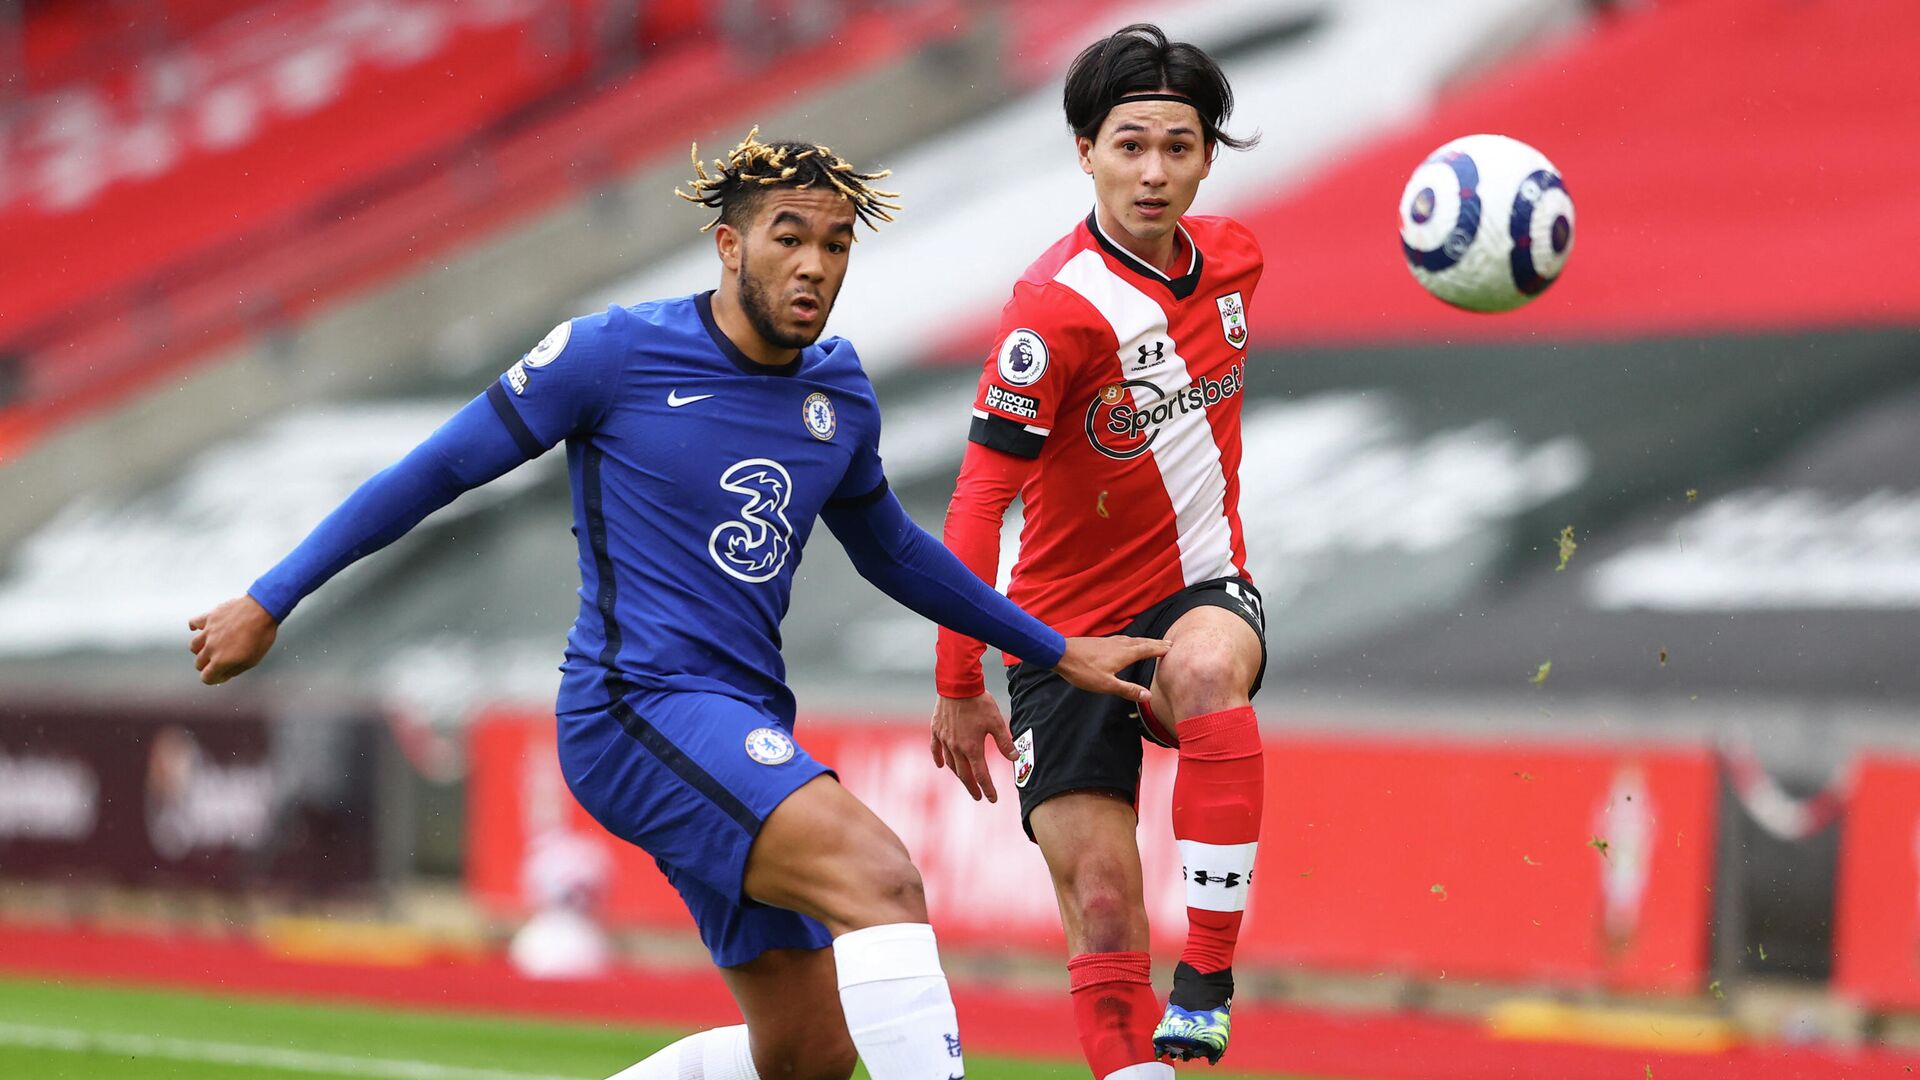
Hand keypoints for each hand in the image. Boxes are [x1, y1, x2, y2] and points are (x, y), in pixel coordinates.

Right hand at [188, 595, 279, 684]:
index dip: (214, 678)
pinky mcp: (209, 617)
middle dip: (208, 665)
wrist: (263, 610)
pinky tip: (200, 629)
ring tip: (212, 646)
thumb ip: (234, 670)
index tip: (222, 674)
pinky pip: (193, 623)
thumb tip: (223, 674)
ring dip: (201, 649)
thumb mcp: (252, 660)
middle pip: (199, 663)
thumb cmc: (261, 636)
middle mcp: (211, 647)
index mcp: (221, 661)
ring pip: (194, 646)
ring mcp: (208, 631)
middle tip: (219, 660)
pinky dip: (195, 627)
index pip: (206, 677)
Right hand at [930, 692, 1012, 802]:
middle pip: (965, 774)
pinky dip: (938, 759)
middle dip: (972, 787)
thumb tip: (1015, 758)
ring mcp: (944, 739)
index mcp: (972, 748)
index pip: (981, 775)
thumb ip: (1004, 742)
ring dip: (958, 774)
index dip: (988, 789)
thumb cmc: (979, 702)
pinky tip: (940, 765)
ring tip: (965, 780)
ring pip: (950, 763)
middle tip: (978, 797)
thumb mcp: (996, 722)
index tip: (992, 799)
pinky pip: (935, 749)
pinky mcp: (936, 730)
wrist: (958, 684)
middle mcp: (957, 747)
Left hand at [1053, 635, 1168, 703]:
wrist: (1061, 653)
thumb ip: (1128, 690)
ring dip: (1144, 641)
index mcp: (1124, 654)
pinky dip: (1131, 641)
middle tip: (1168, 643)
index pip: (1147, 650)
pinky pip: (1122, 639)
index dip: (1160, 649)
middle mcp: (1119, 644)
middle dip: (1155, 643)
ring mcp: (1109, 641)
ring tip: (1151, 643)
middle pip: (1142, 642)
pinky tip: (1126, 644)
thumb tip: (1149, 696)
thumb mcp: (1107, 685)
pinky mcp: (1101, 642)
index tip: (1172, 648)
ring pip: (1132, 640)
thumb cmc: (1083, 671)